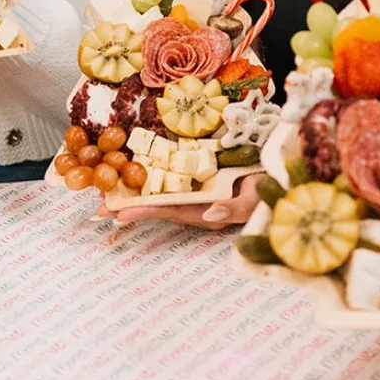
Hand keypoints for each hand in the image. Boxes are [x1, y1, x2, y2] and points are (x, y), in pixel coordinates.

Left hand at [97, 173, 261, 231]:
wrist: (281, 172)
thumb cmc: (271, 191)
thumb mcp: (255, 202)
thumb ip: (233, 209)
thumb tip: (209, 214)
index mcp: (205, 210)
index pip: (168, 211)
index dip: (143, 212)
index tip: (118, 214)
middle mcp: (197, 198)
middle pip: (158, 201)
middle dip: (129, 204)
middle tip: (98, 207)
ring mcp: (199, 183)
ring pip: (162, 185)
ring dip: (136, 186)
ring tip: (108, 186)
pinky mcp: (203, 166)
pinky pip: (175, 168)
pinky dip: (155, 167)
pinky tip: (136, 165)